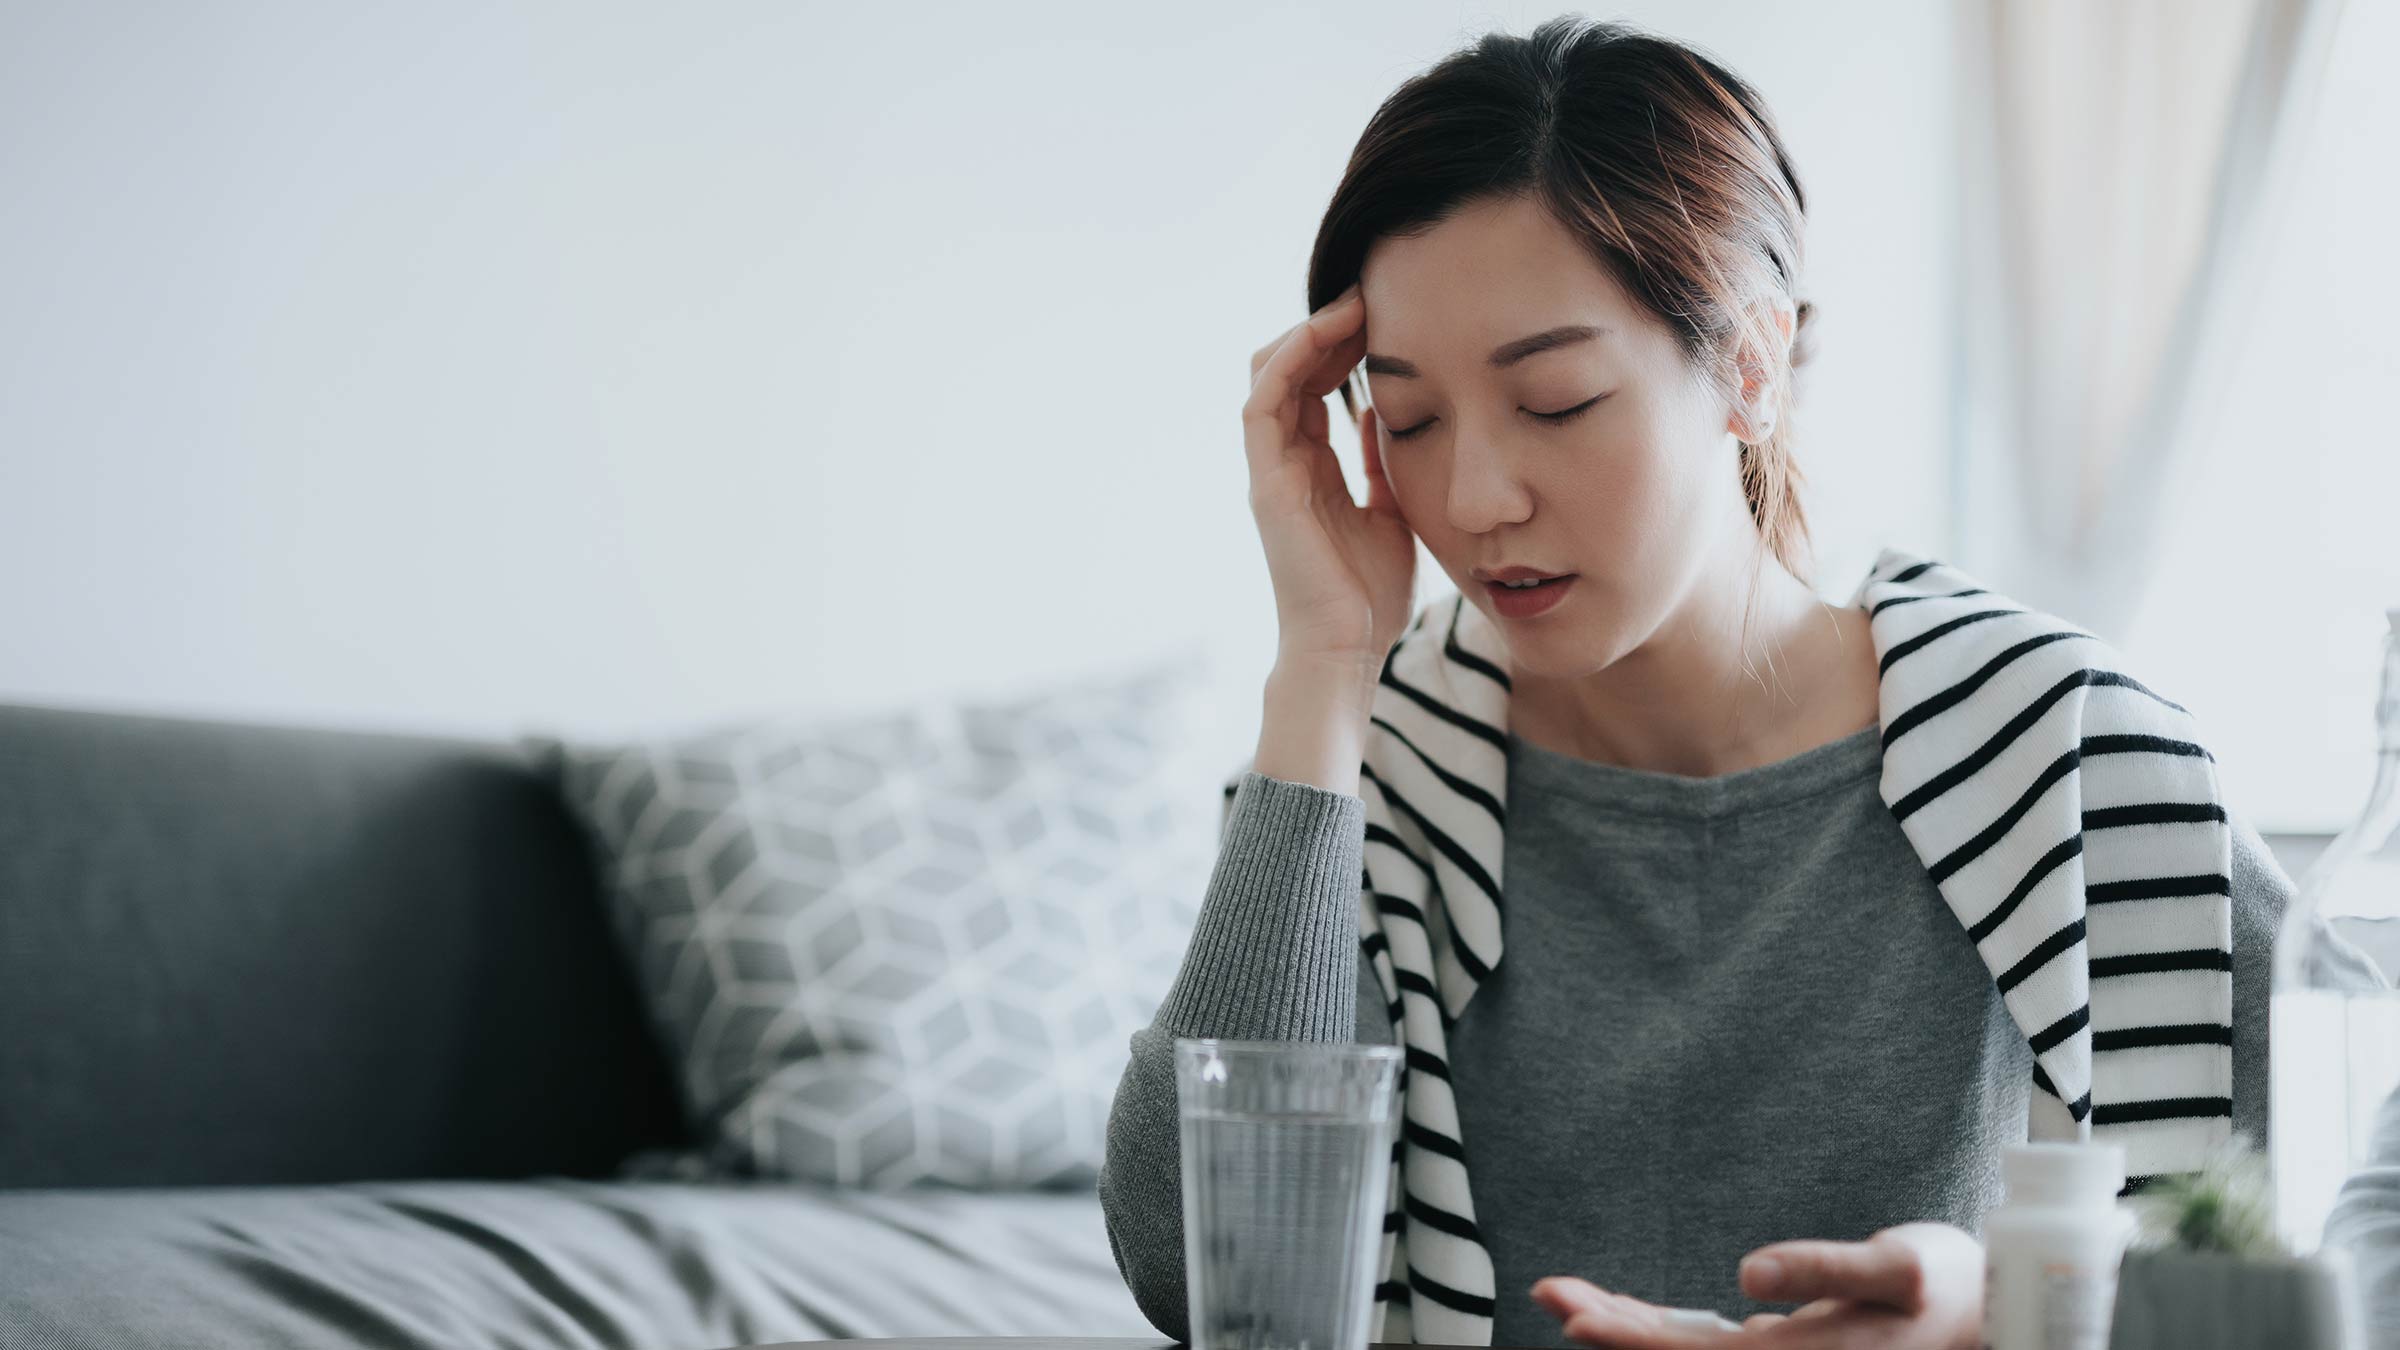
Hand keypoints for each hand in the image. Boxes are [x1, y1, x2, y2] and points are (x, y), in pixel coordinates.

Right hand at [1242, 283, 1416, 684]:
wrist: (1349, 649)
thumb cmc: (1370, 595)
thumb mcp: (1391, 512)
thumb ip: (1381, 465)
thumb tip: (1385, 416)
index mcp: (1312, 469)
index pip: (1316, 386)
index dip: (1344, 345)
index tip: (1387, 314)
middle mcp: (1284, 462)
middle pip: (1290, 369)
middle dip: (1327, 327)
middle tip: (1373, 295)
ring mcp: (1270, 469)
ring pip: (1270, 373)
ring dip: (1309, 331)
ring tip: (1355, 303)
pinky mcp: (1266, 479)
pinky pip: (1264, 400)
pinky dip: (1291, 357)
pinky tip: (1329, 330)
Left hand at [1528, 1222, 1984, 1349]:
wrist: (2006, 1313)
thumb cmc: (1957, 1286)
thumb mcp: (1901, 1267)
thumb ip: (1827, 1267)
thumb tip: (1750, 1276)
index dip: (1630, 1336)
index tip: (1569, 1311)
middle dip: (1610, 1326)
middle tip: (1544, 1291)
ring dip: (1629, 1326)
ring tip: (1568, 1297)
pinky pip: (1714, 1344)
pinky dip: (1666, 1324)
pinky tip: (1628, 1309)